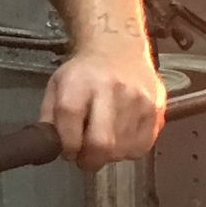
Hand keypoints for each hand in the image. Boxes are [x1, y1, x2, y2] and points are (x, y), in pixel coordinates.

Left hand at [41, 42, 165, 169]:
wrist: (118, 47)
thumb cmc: (85, 72)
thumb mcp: (57, 86)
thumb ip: (49, 118)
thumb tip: (50, 148)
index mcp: (80, 81)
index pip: (70, 118)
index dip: (67, 145)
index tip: (68, 151)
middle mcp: (111, 88)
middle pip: (101, 142)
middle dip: (90, 160)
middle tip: (86, 158)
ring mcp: (137, 98)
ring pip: (122, 149)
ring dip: (109, 154)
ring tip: (104, 139)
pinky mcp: (156, 107)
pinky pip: (142, 147)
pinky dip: (128, 150)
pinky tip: (121, 136)